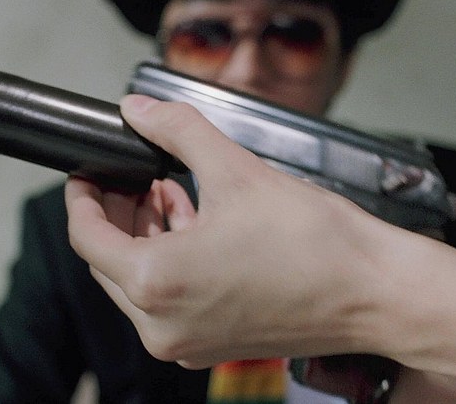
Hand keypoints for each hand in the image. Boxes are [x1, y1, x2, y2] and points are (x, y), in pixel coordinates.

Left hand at [66, 95, 455, 372]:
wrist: (374, 291)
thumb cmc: (315, 242)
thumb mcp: (234, 169)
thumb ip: (176, 131)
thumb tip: (140, 110)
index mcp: (157, 283)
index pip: (86, 236)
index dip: (82, 196)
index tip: (88, 172)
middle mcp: (162, 324)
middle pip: (109, 262)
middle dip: (117, 213)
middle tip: (134, 175)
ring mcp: (187, 342)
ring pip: (138, 282)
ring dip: (146, 236)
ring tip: (170, 193)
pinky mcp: (212, 345)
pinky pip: (169, 302)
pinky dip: (172, 263)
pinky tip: (196, 225)